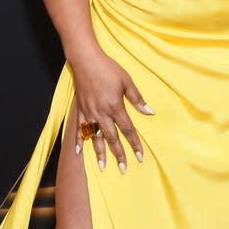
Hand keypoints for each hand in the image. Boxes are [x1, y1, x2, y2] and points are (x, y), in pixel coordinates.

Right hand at [72, 49, 153, 171]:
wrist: (86, 60)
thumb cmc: (108, 69)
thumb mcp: (126, 81)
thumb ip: (137, 99)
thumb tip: (149, 112)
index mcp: (115, 107)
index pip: (127, 130)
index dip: (134, 144)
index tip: (140, 156)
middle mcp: (101, 113)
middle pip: (112, 138)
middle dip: (119, 154)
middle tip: (123, 169)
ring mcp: (89, 113)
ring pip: (95, 137)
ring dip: (99, 153)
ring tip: (103, 166)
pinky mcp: (80, 110)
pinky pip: (79, 129)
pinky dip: (78, 141)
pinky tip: (78, 152)